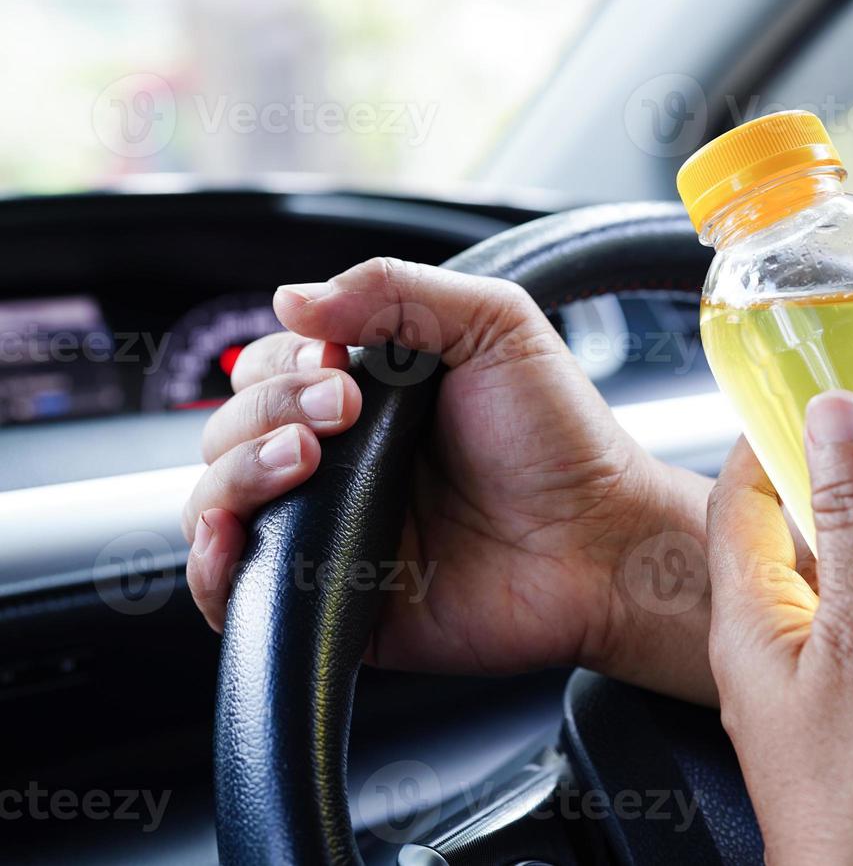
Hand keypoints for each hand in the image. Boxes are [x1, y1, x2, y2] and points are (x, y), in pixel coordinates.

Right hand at [180, 257, 716, 702]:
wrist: (602, 541)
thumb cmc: (564, 439)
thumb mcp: (495, 324)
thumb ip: (397, 291)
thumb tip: (291, 296)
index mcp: (368, 396)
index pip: (268, 369)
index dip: (282, 362)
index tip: (338, 364)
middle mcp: (339, 463)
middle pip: (229, 429)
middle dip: (265, 410)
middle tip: (343, 409)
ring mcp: (330, 532)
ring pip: (216, 501)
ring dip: (235, 472)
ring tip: (303, 461)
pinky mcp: (331, 602)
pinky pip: (235, 592)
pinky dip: (209, 565)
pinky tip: (234, 535)